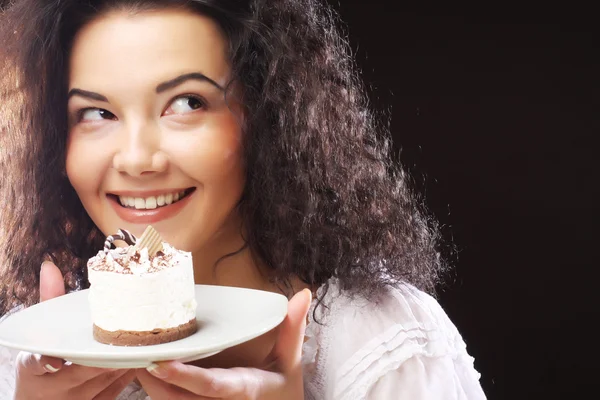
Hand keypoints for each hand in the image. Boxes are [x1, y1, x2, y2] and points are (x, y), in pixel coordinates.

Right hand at [14, 261, 135, 399]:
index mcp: (35, 367)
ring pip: (104, 379)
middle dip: (102, 355)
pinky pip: (117, 388)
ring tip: (141, 340)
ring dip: (122, 360)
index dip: (46, 362)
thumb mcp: (39, 335)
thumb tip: (49, 266)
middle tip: (125, 335)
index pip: (36, 365)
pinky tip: (142, 355)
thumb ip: (48, 301)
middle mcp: (54, 387)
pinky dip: (129, 372)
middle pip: (82, 372)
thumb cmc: (42, 362)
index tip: (54, 361)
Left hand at [136, 288, 311, 399]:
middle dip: (149, 378)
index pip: (208, 386)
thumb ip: (292, 329)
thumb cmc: (281, 394)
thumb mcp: (289, 363)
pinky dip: (157, 388)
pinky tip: (145, 368)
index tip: (157, 362)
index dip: (182, 376)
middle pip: (174, 398)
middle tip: (128, 350)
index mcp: (242, 390)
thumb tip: (303, 293)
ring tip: (129, 354)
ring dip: (147, 383)